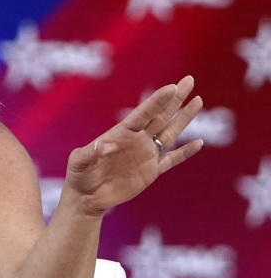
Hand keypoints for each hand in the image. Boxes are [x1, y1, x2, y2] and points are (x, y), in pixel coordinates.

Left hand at [63, 75, 203, 217]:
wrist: (86, 197)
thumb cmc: (79, 175)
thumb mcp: (79, 162)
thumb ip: (90, 152)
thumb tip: (105, 145)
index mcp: (121, 133)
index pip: (143, 114)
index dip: (157, 101)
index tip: (172, 87)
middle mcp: (137, 140)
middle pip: (160, 116)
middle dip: (175, 99)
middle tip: (189, 80)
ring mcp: (146, 155)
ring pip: (169, 133)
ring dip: (184, 118)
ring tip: (197, 100)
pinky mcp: (151, 172)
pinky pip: (171, 160)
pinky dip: (185, 152)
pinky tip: (198, 142)